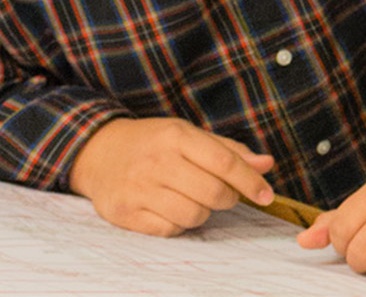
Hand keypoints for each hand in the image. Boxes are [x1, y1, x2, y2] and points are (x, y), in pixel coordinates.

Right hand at [68, 116, 274, 236]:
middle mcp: (157, 161)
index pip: (224, 162)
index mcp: (176, 136)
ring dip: (203, 213)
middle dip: (228, 199)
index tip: (267, 195)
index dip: (250, 181)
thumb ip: (229, 150)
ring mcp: (139, 189)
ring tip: (193, 199)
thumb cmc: (153, 143)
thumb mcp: (189, 135)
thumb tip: (266, 164)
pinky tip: (172, 209)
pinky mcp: (125, 213)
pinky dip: (179, 224)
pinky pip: (169, 230)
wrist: (98, 152)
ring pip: (193, 215)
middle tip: (224, 195)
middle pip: (212, 193)